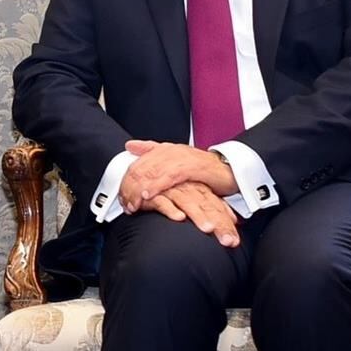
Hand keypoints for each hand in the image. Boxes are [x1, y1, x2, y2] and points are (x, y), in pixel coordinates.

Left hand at [119, 140, 239, 212]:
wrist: (230, 169)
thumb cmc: (202, 168)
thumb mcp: (174, 160)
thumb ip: (151, 151)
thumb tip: (129, 145)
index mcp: (163, 149)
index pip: (137, 164)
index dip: (126, 182)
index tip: (120, 198)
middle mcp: (170, 151)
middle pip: (140, 168)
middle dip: (130, 188)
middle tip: (125, 205)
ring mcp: (181, 157)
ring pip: (151, 172)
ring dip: (139, 190)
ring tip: (133, 204)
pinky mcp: (193, 167)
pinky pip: (170, 177)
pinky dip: (157, 186)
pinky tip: (148, 195)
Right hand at [142, 182, 241, 247]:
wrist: (144, 178)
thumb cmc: (170, 189)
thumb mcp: (194, 196)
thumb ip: (212, 206)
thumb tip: (235, 219)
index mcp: (200, 189)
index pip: (217, 207)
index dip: (227, 224)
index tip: (235, 241)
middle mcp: (188, 189)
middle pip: (207, 206)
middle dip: (219, 224)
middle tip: (227, 241)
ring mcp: (171, 190)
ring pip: (188, 202)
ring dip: (198, 216)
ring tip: (208, 229)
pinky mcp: (153, 194)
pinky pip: (163, 201)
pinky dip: (171, 209)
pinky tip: (179, 217)